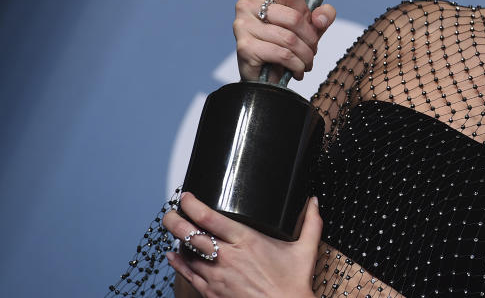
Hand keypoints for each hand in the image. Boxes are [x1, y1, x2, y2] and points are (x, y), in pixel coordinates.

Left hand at [164, 192, 321, 297]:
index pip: (209, 218)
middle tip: (171, 211)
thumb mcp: (306, 250)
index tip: (187, 196)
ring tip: (175, 229)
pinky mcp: (212, 293)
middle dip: (175, 220)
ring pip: (186, 254)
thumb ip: (311, 222)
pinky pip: (187, 275)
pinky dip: (177, 263)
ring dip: (177, 240)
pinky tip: (173, 255)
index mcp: (247, 241)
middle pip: (189, 234)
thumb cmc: (293, 285)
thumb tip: (313, 202)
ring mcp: (217, 277)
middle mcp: (227, 258)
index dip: (192, 204)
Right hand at [233, 0, 335, 82]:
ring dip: (305, 55)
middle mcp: (246, 4)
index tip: (310, 28)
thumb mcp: (308, 25)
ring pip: (289, 38)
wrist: (263, 76)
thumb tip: (320, 18)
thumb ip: (322, 15)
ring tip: (306, 63)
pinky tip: (297, 71)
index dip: (307, 13)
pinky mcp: (244, 47)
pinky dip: (296, 65)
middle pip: (293, 18)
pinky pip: (281, 53)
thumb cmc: (284, 45)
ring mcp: (242, 25)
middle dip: (310, 39)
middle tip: (312, 51)